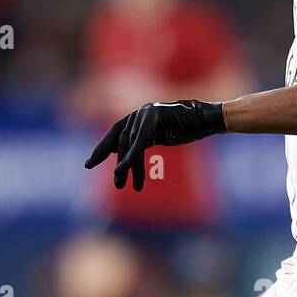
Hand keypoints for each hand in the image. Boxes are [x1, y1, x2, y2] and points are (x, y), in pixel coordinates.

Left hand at [84, 99, 225, 190]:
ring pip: (129, 143)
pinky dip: (130, 157)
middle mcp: (140, 113)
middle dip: (102, 152)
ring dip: (123, 164)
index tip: (90, 162)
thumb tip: (125, 153)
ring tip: (118, 182)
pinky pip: (139, 143)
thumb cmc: (188, 127)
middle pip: (119, 137)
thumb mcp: (161, 135)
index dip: (102, 147)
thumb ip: (143, 140)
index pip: (116, 132)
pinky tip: (121, 169)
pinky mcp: (155, 121)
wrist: (207, 119)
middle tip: (88, 166)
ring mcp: (147, 115)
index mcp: (140, 117)